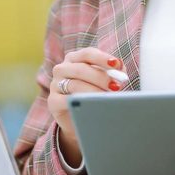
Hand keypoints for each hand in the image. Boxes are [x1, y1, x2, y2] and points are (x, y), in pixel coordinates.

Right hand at [48, 48, 124, 166]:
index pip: (88, 54)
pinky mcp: (52, 101)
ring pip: (74, 84)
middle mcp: (62, 68)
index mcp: (75, 59)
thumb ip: (112, 74)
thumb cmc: (94, 96)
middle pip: (81, 68)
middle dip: (101, 77)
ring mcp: (55, 84)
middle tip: (116, 86)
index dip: (102, 58)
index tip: (117, 64)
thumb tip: (121, 71)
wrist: (79, 120)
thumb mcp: (104, 82)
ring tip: (108, 98)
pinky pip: (65, 100)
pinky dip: (79, 103)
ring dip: (93, 91)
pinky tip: (92, 107)